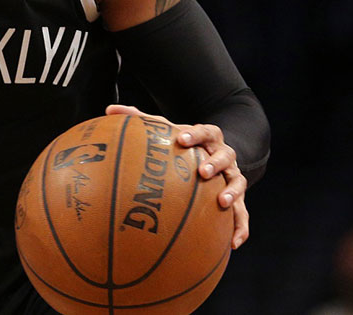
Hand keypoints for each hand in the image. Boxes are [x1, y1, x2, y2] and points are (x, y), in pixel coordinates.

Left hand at [105, 104, 249, 248]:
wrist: (216, 152)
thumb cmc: (184, 143)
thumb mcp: (167, 129)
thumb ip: (141, 119)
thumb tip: (109, 109)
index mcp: (208, 138)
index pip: (205, 132)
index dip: (195, 134)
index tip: (182, 138)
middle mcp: (224, 156)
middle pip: (225, 156)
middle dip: (215, 163)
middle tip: (202, 171)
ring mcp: (233, 176)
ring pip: (238, 182)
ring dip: (232, 192)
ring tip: (222, 203)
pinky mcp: (239, 198)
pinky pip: (243, 214)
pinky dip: (241, 227)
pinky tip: (233, 243)